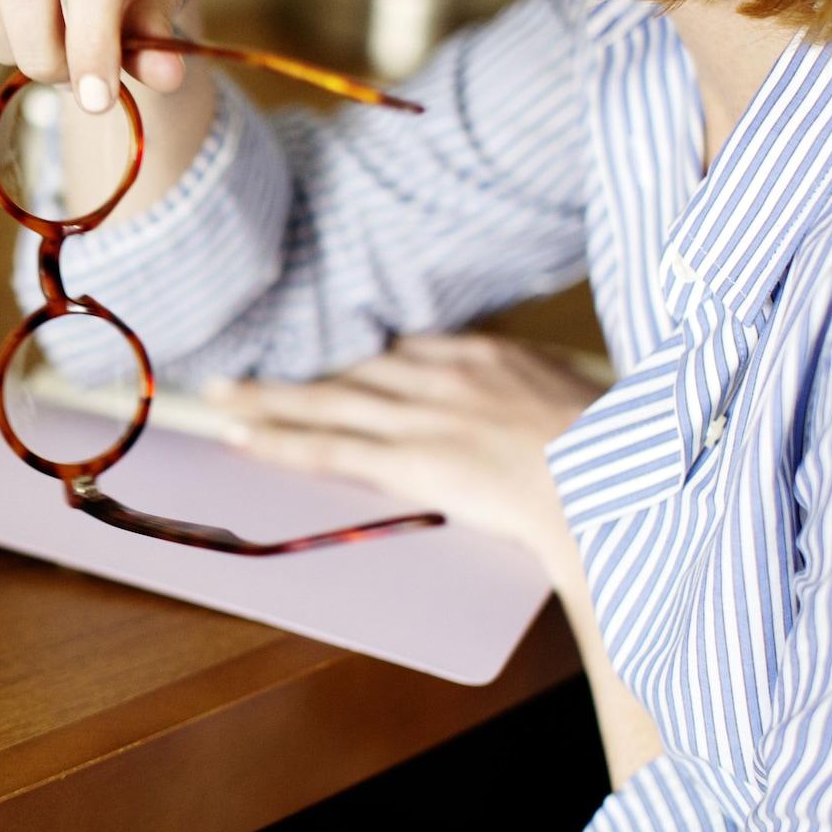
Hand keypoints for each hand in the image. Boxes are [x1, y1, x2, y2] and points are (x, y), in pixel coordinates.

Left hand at [202, 334, 610, 572]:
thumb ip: (538, 380)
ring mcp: (420, 417)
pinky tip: (244, 435)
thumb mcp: (574, 389)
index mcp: (484, 355)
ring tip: (219, 395)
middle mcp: (440, 376)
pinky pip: (332, 449)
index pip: (405, 350)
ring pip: (328, 401)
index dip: (360, 357)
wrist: (612, 480)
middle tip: (242, 367)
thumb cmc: (611, 447)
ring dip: (269, 399)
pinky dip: (283, 441)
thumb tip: (533, 384)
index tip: (330, 358)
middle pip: (354, 369)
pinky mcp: (409, 460)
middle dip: (298, 368)